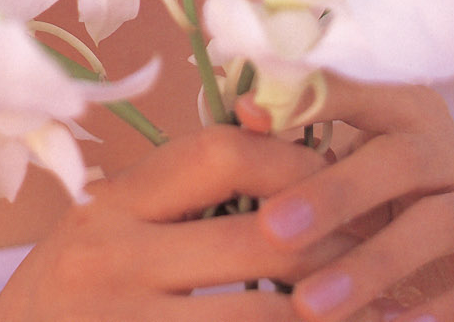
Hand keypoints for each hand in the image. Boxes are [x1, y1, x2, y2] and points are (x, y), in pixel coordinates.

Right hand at [0, 125, 365, 318]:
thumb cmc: (76, 287)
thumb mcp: (111, 224)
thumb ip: (181, 193)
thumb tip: (285, 149)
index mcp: (115, 203)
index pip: (220, 153)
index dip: (291, 161)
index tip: (332, 176)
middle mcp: (115, 258)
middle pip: (256, 239)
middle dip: (331, 246)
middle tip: (377, 250)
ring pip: (263, 318)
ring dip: (328, 313)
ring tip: (373, 308)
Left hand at [258, 76, 453, 321]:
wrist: (446, 258)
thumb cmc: (367, 200)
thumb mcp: (335, 166)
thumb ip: (294, 141)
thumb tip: (241, 113)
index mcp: (406, 107)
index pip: (360, 89)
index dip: (307, 99)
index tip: (248, 117)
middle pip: (398, 159)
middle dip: (333, 195)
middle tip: (272, 229)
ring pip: (436, 225)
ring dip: (371, 266)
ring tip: (312, 304)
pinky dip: (445, 311)